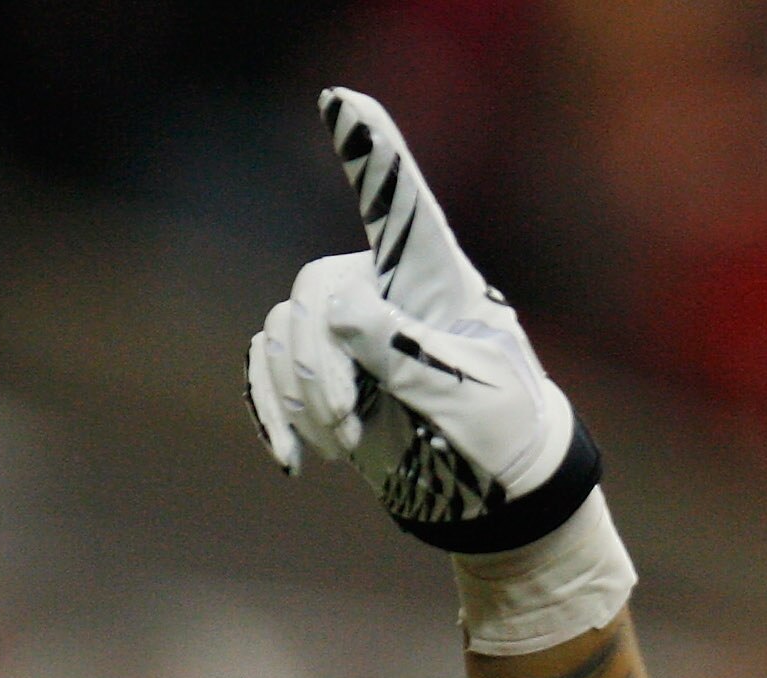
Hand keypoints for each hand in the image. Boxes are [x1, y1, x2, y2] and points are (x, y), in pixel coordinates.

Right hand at [244, 88, 597, 550]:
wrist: (493, 488)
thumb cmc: (501, 429)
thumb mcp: (469, 395)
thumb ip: (407, 352)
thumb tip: (335, 310)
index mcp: (436, 277)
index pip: (397, 205)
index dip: (371, 152)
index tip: (342, 99)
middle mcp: (384, 288)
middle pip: (315, 292)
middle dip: (320, 362)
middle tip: (349, 425)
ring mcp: (348, 329)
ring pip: (283, 333)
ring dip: (304, 394)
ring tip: (348, 441)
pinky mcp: (322, 368)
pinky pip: (266, 368)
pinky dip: (272, 410)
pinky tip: (295, 460)